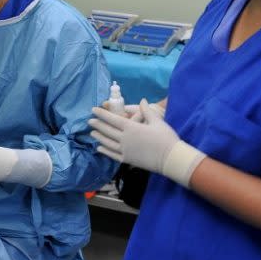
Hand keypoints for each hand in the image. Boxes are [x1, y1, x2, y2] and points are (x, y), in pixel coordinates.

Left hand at [89, 99, 204, 186]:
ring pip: (107, 143)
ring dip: (99, 137)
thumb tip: (142, 100)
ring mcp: (125, 150)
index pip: (112, 119)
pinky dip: (105, 151)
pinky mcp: (127, 160)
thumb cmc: (166, 138)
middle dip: (98, 125)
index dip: (102, 114)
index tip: (93, 110)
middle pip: (107, 130)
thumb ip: (147, 110)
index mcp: (131, 127)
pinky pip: (112, 155)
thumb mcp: (157, 121)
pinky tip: (99, 148)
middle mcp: (125, 138)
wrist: (171, 159)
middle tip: (89, 121)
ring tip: (92, 133)